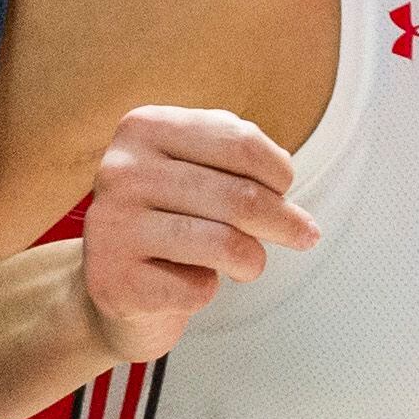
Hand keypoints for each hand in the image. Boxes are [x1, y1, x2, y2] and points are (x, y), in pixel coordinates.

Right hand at [81, 107, 319, 363]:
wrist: (116, 283)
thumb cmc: (172, 220)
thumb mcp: (199, 171)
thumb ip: (240, 164)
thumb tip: (286, 190)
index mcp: (144, 128)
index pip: (240, 142)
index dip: (279, 172)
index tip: (285, 191)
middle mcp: (120, 171)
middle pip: (240, 197)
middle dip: (284, 221)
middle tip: (305, 236)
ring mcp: (112, 226)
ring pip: (225, 244)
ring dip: (253, 260)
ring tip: (248, 264)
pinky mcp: (115, 281)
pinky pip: (197, 289)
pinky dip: (208, 291)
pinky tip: (188, 284)